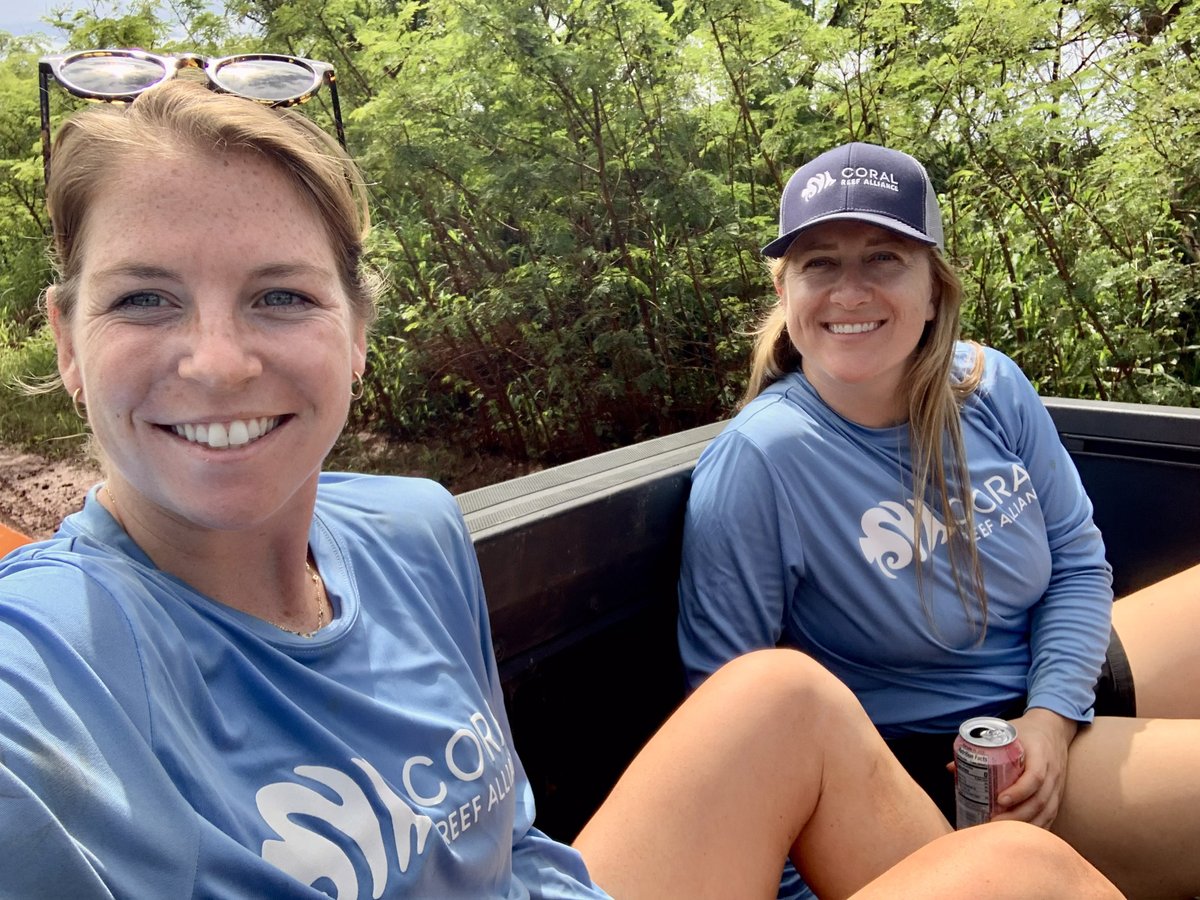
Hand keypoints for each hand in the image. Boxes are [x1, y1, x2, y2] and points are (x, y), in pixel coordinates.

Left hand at [990, 708, 1077, 827]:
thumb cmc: (1025, 732)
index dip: (1019, 791)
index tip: (1000, 800)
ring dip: (1025, 825)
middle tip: (993, 822)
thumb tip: (950, 768)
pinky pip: (1051, 815)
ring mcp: (1057, 786)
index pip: (1035, 777)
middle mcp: (1052, 772)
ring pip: (1046, 811)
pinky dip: (1037, 827)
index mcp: (1040, 754)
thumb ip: (980, 748)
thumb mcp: (1004, 732)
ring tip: (1002, 831)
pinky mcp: (1058, 795)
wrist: (1053, 728)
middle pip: (1039, 800)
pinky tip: (1020, 835)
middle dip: (1017, 815)